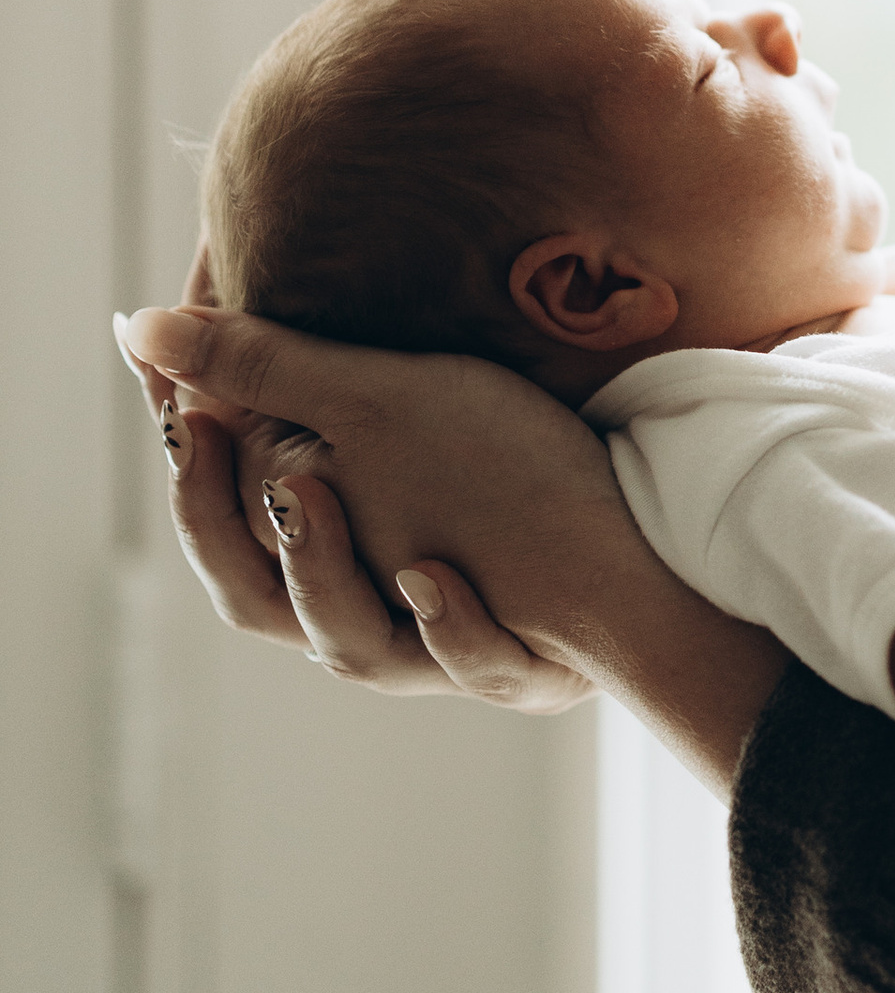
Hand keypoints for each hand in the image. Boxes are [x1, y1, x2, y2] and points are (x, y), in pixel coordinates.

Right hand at [119, 297, 789, 787]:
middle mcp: (375, 617)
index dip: (194, 484)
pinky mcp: (527, 667)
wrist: (652, 517)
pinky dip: (456, 626)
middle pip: (260, 606)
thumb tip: (145, 324)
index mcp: (333, 555)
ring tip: (313, 492)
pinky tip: (438, 578)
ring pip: (357, 648)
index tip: (182, 410)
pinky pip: (479, 661)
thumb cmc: (514, 458)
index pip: (228, 539)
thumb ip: (277, 371)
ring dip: (323, 573)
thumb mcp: (392, 396)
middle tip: (215, 444)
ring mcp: (449, 650)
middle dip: (228, 529)